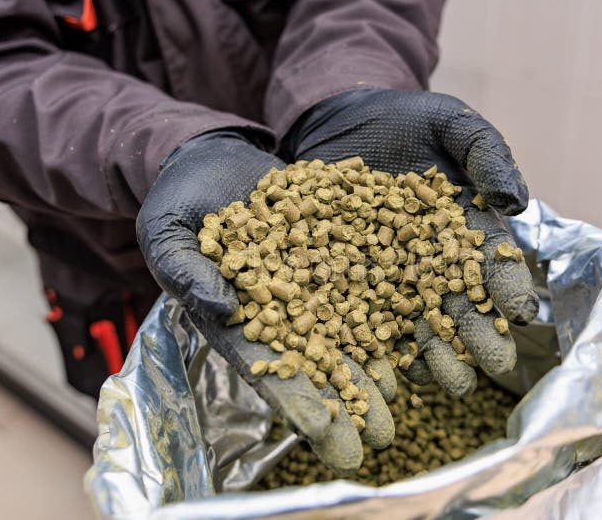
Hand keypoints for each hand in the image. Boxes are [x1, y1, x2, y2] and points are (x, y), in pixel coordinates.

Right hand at [136, 131, 392, 473]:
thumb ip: (187, 271)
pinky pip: (378, 280)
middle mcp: (288, 312)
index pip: (269, 370)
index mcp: (241, 321)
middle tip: (382, 440)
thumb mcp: (170, 232)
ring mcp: (320, 283)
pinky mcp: (346, 251)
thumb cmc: (182, 200)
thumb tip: (221, 308)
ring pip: (358, 331)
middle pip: (324, 363)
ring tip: (415, 400)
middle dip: (352, 402)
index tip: (323, 434)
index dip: (296, 402)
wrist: (218, 162)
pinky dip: (402, 307)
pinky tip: (431, 332)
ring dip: (386, 367)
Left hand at [285, 89, 538, 395]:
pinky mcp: (353, 280)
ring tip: (452, 381)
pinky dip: (381, 345)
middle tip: (494, 364)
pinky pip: (368, 317)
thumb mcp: (452, 124)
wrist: (343, 118)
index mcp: (467, 228)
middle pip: (461, 303)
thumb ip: (487, 154)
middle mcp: (435, 261)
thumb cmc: (406, 120)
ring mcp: (394, 275)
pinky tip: (392, 370)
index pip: (492, 263)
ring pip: (419, 322)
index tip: (519, 311)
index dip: (508, 288)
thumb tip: (515, 201)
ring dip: (438, 354)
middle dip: (479, 334)